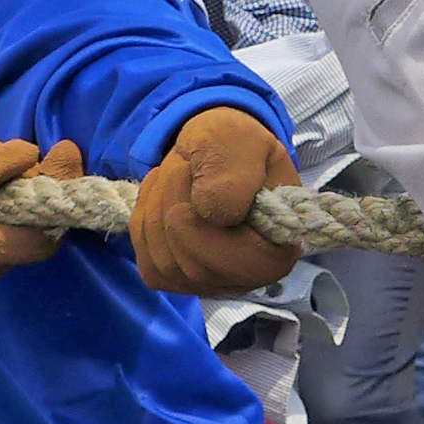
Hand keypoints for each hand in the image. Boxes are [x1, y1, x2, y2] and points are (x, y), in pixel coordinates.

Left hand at [132, 108, 299, 295]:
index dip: (206, 222)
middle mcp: (248, 278)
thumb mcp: (242, 139)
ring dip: (157, 209)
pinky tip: (160, 196)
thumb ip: (237, 171)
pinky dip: (144, 222)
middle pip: (194, 265)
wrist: (211, 150)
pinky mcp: (177, 280)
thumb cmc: (233, 144)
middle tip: (181, 166)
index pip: (243, 263)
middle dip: (174, 205)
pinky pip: (148, 264)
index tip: (190, 172)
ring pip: (165, 265)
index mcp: (279, 248)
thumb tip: (214, 213)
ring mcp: (211, 283)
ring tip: (174, 176)